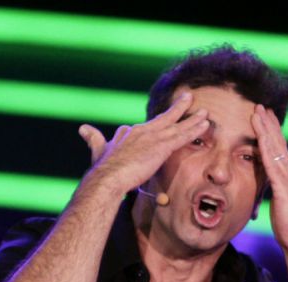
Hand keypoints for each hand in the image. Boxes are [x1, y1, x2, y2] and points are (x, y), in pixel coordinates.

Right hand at [77, 93, 209, 194]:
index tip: (166, 117)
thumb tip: (83, 128)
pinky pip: (182, 136)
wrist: (106, 177)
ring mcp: (152, 137)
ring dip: (192, 119)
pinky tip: (204, 124)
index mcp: (128, 133)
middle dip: (178, 108)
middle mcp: (141, 131)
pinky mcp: (161, 146)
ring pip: (177, 126)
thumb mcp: (97, 149)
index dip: (158, 123)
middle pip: (164, 118)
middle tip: (188, 97)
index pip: (147, 127)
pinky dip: (194, 129)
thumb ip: (93, 139)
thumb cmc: (102, 170)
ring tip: (205, 112)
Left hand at [251, 103, 287, 251]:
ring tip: (258, 113)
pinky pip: (272, 164)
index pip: (279, 149)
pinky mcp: (284, 187)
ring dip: (266, 129)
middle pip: (278, 143)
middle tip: (260, 105)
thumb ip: (273, 188)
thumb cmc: (287, 225)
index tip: (263, 116)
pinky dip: (266, 149)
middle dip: (269, 123)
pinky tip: (259, 138)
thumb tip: (265, 181)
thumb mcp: (277, 201)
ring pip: (275, 149)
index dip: (271, 131)